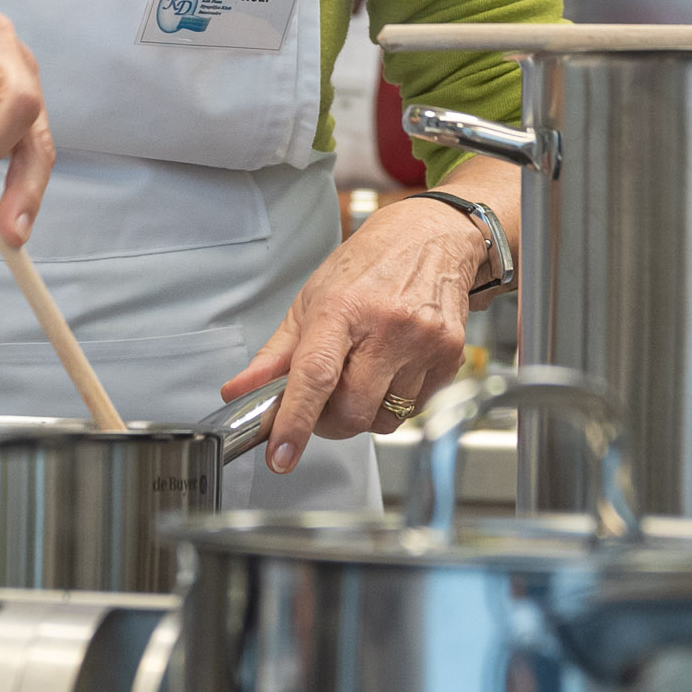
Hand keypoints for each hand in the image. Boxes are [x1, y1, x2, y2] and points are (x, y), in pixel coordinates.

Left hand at [219, 158, 519, 474]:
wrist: (431, 236)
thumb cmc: (369, 264)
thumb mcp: (312, 298)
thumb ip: (275, 353)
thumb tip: (240, 391)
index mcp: (342, 307)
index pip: (315, 374)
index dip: (295, 421)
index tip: (281, 454)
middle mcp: (387, 325)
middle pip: (352, 411)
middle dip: (329, 422)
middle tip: (323, 404)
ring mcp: (424, 342)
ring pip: (385, 418)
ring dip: (365, 412)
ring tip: (363, 374)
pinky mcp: (451, 356)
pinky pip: (415, 408)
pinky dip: (396, 401)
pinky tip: (393, 368)